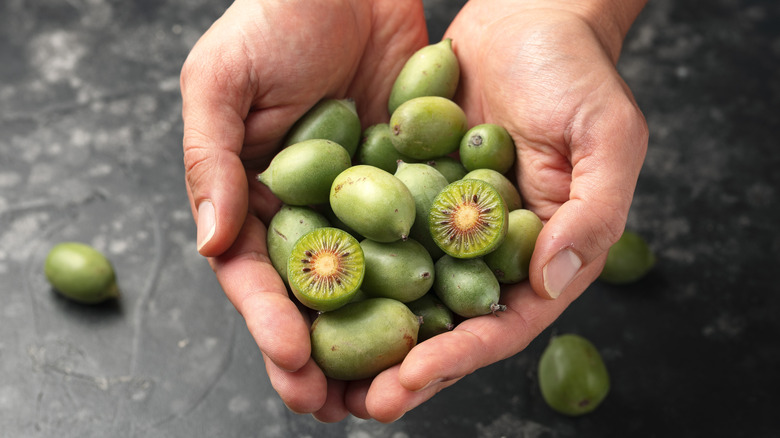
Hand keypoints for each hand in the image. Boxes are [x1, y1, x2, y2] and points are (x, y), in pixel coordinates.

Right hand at [179, 0, 427, 421]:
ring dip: (375, 341)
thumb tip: (208, 246)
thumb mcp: (221, 80)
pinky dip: (428, 285)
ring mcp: (363, 204)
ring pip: (369, 284)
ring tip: (388, 392)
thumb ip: (209, 161)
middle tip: (334, 408)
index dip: (269, 323)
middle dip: (320, 355)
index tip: (291, 362)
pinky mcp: (412, 185)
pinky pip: (420, 240)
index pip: (256, 275)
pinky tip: (440, 326)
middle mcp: (309, 211)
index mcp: (254, 197)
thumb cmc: (274, 16)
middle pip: (313, 297)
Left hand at [347, 0, 648, 420]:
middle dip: (401, 369)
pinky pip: (373, 235)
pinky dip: (345, 265)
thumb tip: (553, 282)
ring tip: (317, 369)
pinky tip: (306, 288)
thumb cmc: (578, 73)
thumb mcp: (607, 140)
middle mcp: (488, 250)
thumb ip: (593, 215)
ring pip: (402, 292)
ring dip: (363, 333)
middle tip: (352, 404)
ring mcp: (445, 223)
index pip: (501, 323)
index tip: (408, 381)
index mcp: (542, 254)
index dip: (457, 357)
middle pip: (444, 324)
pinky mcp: (409, 192)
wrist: (526, 17)